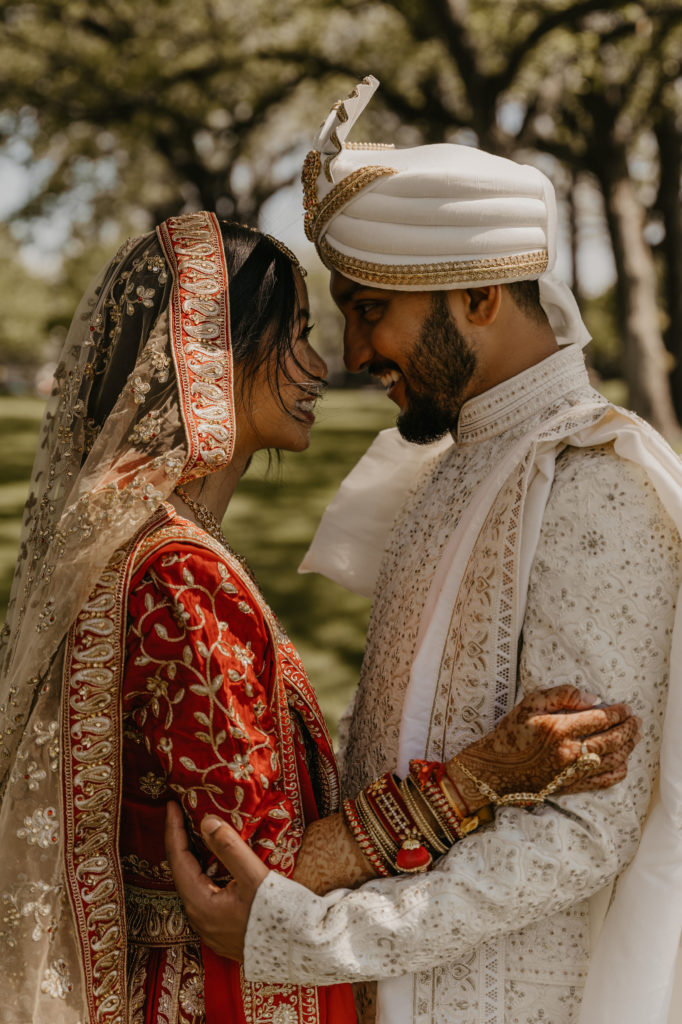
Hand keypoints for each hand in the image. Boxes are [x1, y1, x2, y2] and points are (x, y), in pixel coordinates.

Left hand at [164, 802, 267, 959]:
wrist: (298, 951)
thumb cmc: (277, 915)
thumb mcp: (254, 876)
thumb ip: (229, 847)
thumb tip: (205, 821)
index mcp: (200, 904)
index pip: (178, 859)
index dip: (174, 830)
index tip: (171, 805)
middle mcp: (198, 917)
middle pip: (182, 872)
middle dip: (181, 841)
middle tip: (182, 814)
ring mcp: (209, 926)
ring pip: (193, 883)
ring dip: (193, 856)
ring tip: (195, 832)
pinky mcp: (222, 929)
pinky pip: (204, 893)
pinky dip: (204, 871)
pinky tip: (213, 862)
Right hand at [448, 685, 640, 812]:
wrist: (496, 768)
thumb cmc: (512, 732)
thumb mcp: (530, 703)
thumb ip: (562, 695)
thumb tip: (592, 699)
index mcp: (560, 729)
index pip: (601, 719)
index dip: (618, 713)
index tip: (625, 707)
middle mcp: (570, 752)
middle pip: (612, 740)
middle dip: (629, 728)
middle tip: (635, 720)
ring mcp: (573, 772)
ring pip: (613, 760)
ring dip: (628, 747)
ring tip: (634, 736)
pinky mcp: (572, 786)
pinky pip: (604, 781)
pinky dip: (618, 770)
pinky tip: (622, 761)